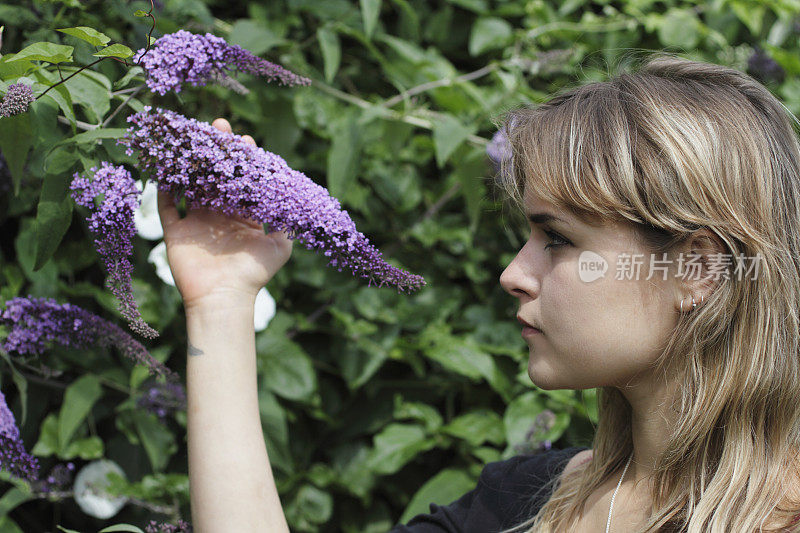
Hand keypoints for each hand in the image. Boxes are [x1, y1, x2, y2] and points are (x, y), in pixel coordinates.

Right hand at [156, 118, 292, 309]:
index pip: (243, 182)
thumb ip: (287, 222)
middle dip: (218, 151)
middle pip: (217, 176)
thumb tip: (298, 200)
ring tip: (194, 136)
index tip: (246, 142)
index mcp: (243, 218)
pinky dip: (164, 186)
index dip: (245, 161)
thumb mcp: (280, 245)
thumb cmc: (254, 273)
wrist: (225, 298)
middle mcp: (219, 217)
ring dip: (192, 160)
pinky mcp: (176, 232)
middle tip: (219, 125)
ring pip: (192, 184)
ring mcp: (197, 223)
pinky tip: (165, 164)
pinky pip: (166, 205)